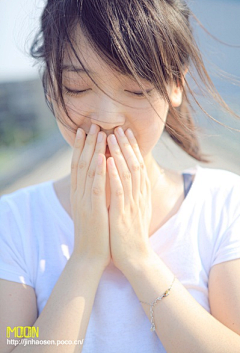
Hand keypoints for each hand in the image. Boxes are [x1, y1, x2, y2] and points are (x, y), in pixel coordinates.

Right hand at [70, 124, 110, 268]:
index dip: (81, 147)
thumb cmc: (96, 232)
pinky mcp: (94, 209)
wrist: (91, 256)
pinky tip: (101, 156)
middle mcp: (79, 194)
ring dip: (93, 150)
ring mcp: (85, 201)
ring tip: (98, 132)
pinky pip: (96, 186)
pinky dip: (98, 170)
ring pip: (88, 171)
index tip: (85, 131)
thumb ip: (93, 193)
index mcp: (79, 194)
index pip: (79, 165)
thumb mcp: (92, 209)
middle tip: (92, 124)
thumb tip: (99, 177)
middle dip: (87, 143)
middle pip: (82, 163)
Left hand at [106, 127, 152, 270]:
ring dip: (119, 154)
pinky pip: (118, 191)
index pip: (138, 166)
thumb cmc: (131, 234)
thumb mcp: (135, 210)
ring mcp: (132, 204)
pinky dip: (114, 175)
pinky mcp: (122, 214)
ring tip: (112, 137)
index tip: (127, 133)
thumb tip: (129, 179)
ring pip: (127, 173)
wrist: (135, 258)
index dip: (132, 148)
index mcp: (140, 195)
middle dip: (126, 145)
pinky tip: (108, 161)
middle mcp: (138, 196)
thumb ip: (133, 194)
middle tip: (120, 127)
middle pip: (134, 165)